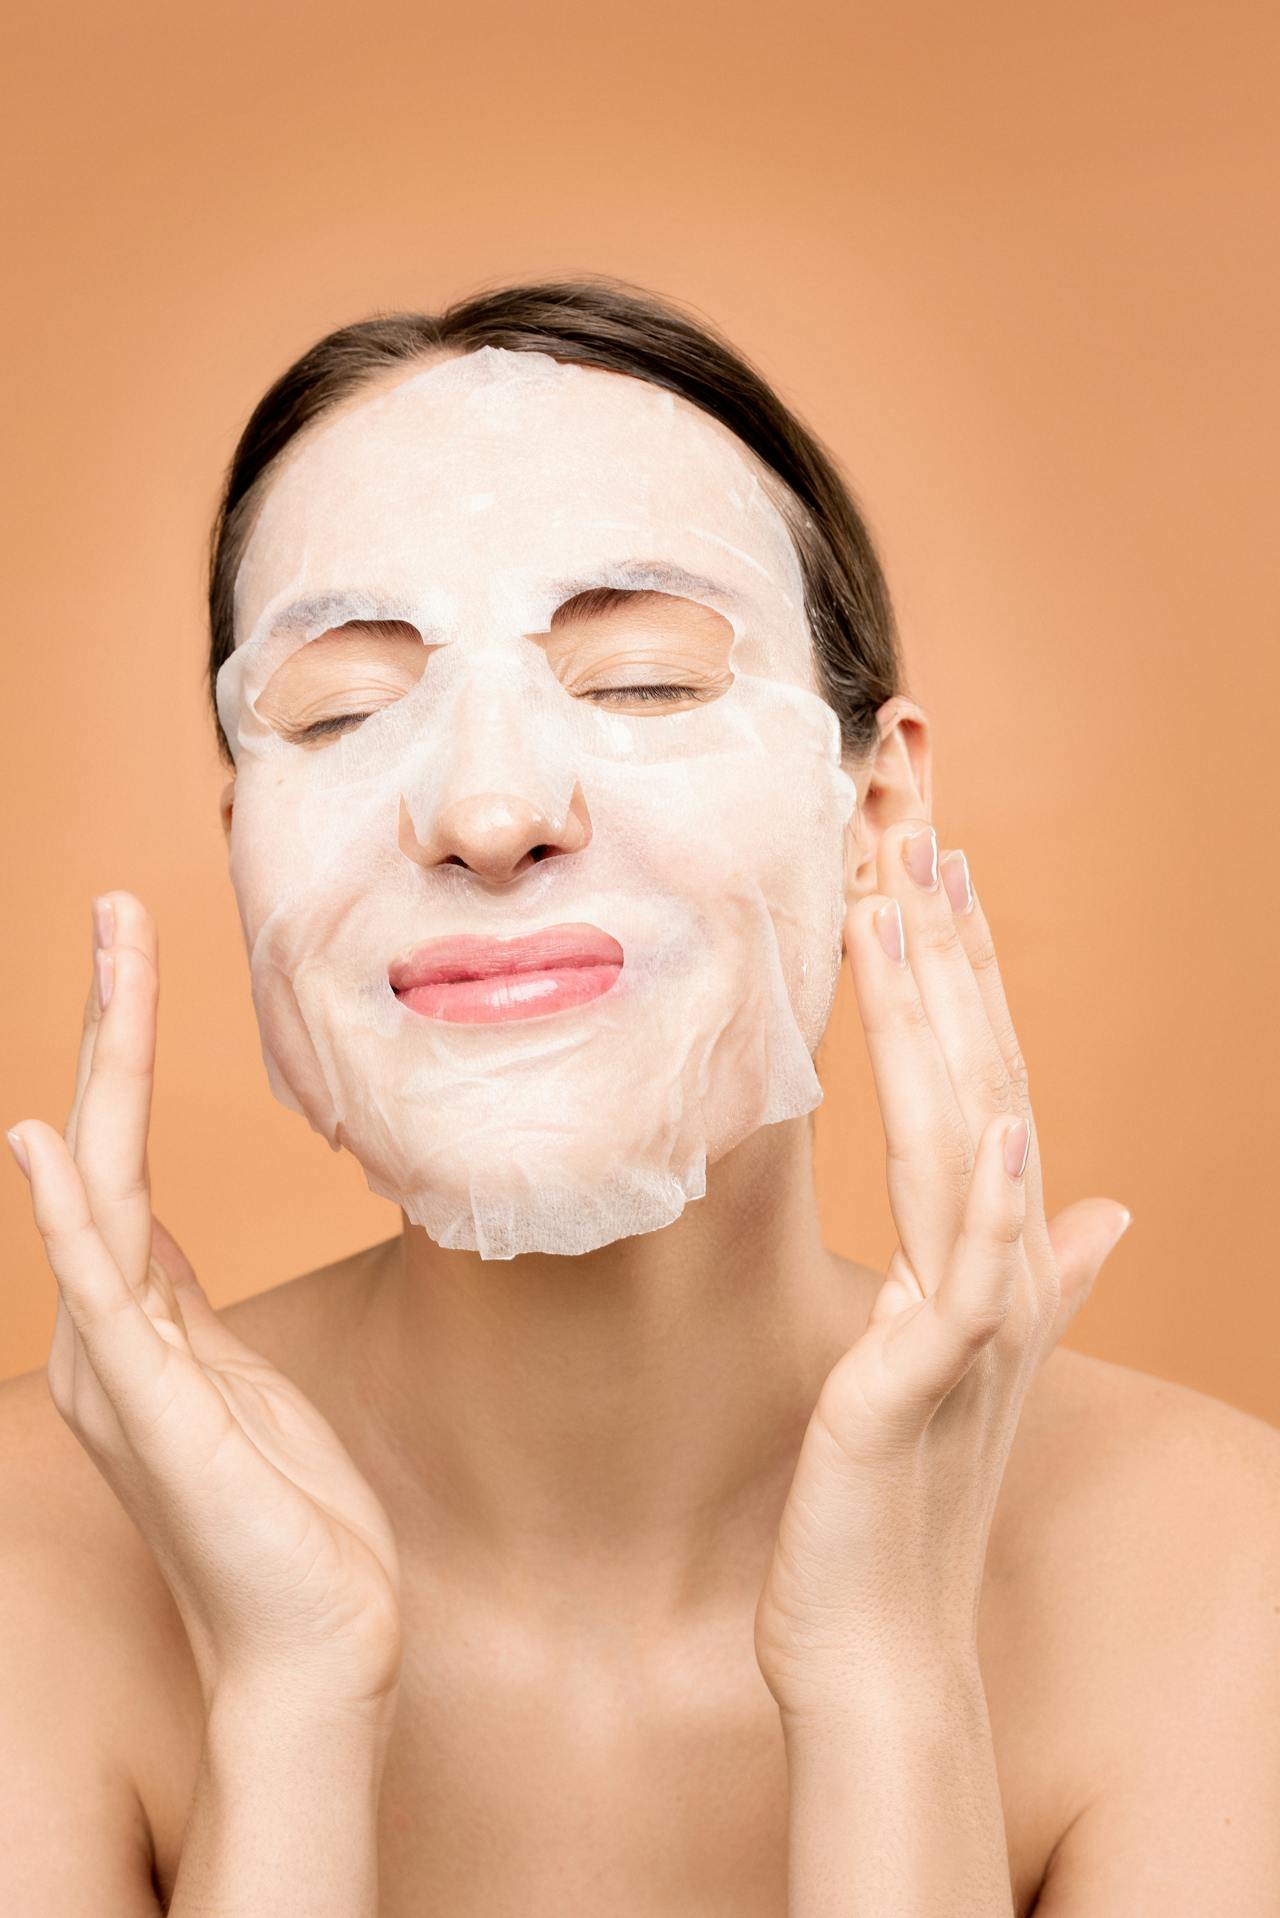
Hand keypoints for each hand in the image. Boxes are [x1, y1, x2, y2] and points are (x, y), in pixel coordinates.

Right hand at [6, 893, 402, 1717]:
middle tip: (115, 907)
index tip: (132, 949)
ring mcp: (120, 1368)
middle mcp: (107, 1333)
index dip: (121, 1049)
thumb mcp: (230, 1382)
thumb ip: (174, 1306)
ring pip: (98, 1185)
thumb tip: (148, 1231)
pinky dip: (66, 1213)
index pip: (120, 1155)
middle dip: (109, 1020)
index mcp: (133, 1320)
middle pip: (102, 1144)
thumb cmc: (283, 1518)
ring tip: (107, 953)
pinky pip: (100, 1292)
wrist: (313, 1646)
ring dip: (102, 1063)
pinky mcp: (151, 1409)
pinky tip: (42, 1139)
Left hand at [754, 822, 1130, 1722]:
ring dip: (947, 1020)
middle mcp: (1000, 1271)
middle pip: (984, 1079)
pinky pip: (973, 1274)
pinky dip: (992, 1194)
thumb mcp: (956, 1365)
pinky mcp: (931, 1383)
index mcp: (991, 1255)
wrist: (878, 1647)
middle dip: (950, 955)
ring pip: (972, 1140)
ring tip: (916, 906)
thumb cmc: (900, 1504)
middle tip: (919, 831)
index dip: (961, 977)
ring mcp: (975, 1323)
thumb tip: (1092, 1205)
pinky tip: (996, 1117)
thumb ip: (1028, 1275)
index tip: (933, 871)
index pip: (982, 1082)